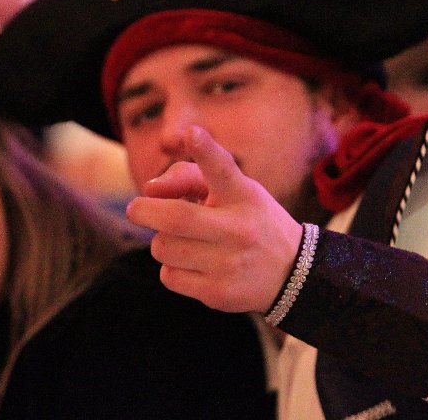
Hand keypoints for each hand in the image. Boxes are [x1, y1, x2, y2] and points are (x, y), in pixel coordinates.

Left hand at [126, 125, 303, 312]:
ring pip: (164, 248)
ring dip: (161, 241)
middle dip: (144, 211)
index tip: (192, 133)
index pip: (223, 170)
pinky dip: (170, 268)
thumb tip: (150, 189)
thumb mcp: (233, 191)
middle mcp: (239, 229)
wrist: (291, 274)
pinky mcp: (219, 294)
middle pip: (176, 218)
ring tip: (180, 240)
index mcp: (244, 196)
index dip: (206, 150)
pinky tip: (192, 264)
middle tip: (135, 209)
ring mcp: (229, 264)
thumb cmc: (249, 220)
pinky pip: (169, 277)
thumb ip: (188, 177)